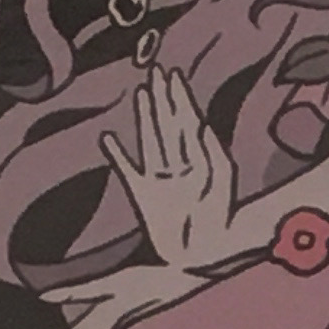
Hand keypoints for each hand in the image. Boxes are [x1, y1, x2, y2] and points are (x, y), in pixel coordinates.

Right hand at [98, 66, 236, 270]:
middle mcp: (181, 166)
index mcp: (202, 163)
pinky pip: (128, 170)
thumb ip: (212, 153)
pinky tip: (108, 139)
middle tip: (158, 73)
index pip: (189, 124)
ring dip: (146, 117)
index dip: (181, 100)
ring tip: (143, 94)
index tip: (174, 77)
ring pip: (152, 140)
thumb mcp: (220, 185)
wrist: (201, 255)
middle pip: (170, 126)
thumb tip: (201, 124)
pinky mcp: (144, 195)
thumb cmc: (217, 222)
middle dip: (165, 100)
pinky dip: (116, 156)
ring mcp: (161, 179)